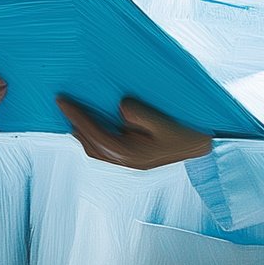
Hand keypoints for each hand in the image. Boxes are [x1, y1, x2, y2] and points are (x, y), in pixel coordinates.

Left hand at [56, 96, 211, 169]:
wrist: (201, 149)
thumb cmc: (184, 134)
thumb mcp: (163, 122)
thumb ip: (140, 115)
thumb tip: (121, 107)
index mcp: (130, 153)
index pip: (94, 134)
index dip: (76, 117)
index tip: (62, 101)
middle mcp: (126, 161)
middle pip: (90, 145)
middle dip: (74, 125)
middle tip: (63, 105)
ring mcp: (129, 163)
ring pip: (96, 151)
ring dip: (82, 134)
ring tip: (73, 116)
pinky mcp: (134, 159)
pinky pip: (106, 151)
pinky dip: (93, 138)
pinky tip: (92, 128)